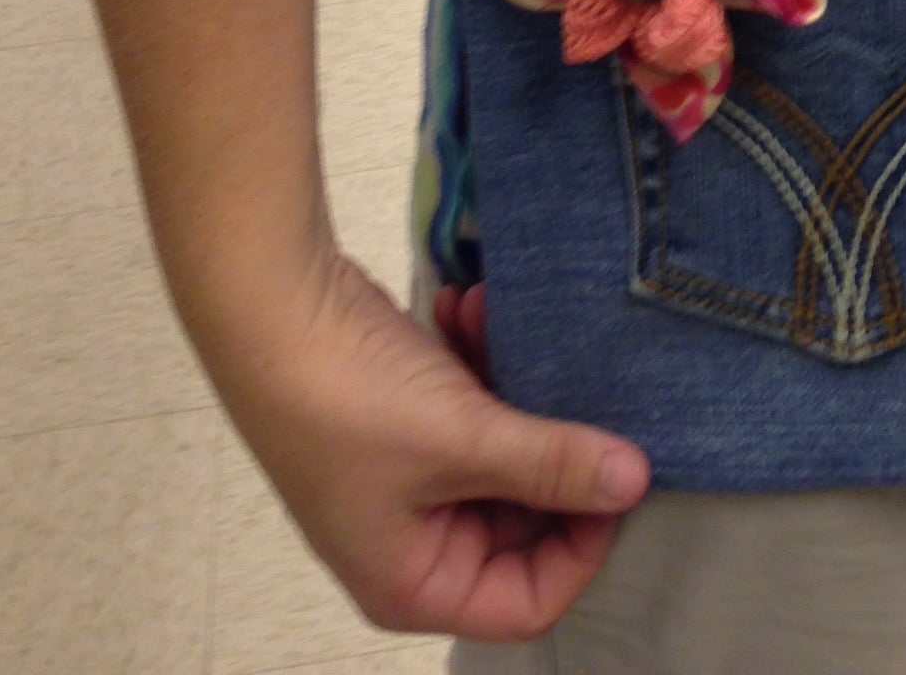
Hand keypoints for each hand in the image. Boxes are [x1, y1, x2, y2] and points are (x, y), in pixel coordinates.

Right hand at [216, 245, 647, 641]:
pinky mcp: (408, 420)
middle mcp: (414, 544)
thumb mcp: (463, 437)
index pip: (529, 601)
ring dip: (511, 384)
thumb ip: (553, 463)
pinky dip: (477, 359)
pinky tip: (466, 306)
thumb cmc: (352, 399)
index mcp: (416, 583)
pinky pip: (471, 408)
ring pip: (504, 451)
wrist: (268, 303)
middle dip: (548, 443)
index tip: (617, 469)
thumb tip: (637, 482)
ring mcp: (410, 479)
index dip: (584, 544)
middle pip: (525, 522)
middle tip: (571, 379)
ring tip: (493, 323)